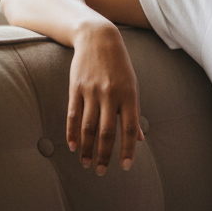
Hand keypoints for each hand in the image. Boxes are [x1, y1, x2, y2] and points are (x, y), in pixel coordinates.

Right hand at [67, 23, 143, 173]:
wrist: (98, 38)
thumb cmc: (119, 66)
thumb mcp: (133, 86)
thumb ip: (134, 112)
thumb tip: (139, 138)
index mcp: (129, 96)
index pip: (130, 128)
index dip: (127, 149)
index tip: (125, 166)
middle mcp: (111, 95)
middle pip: (106, 132)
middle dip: (103, 155)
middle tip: (100, 171)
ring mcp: (92, 91)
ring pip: (88, 127)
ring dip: (86, 148)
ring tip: (85, 163)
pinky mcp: (75, 88)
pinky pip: (73, 115)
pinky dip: (72, 133)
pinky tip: (73, 146)